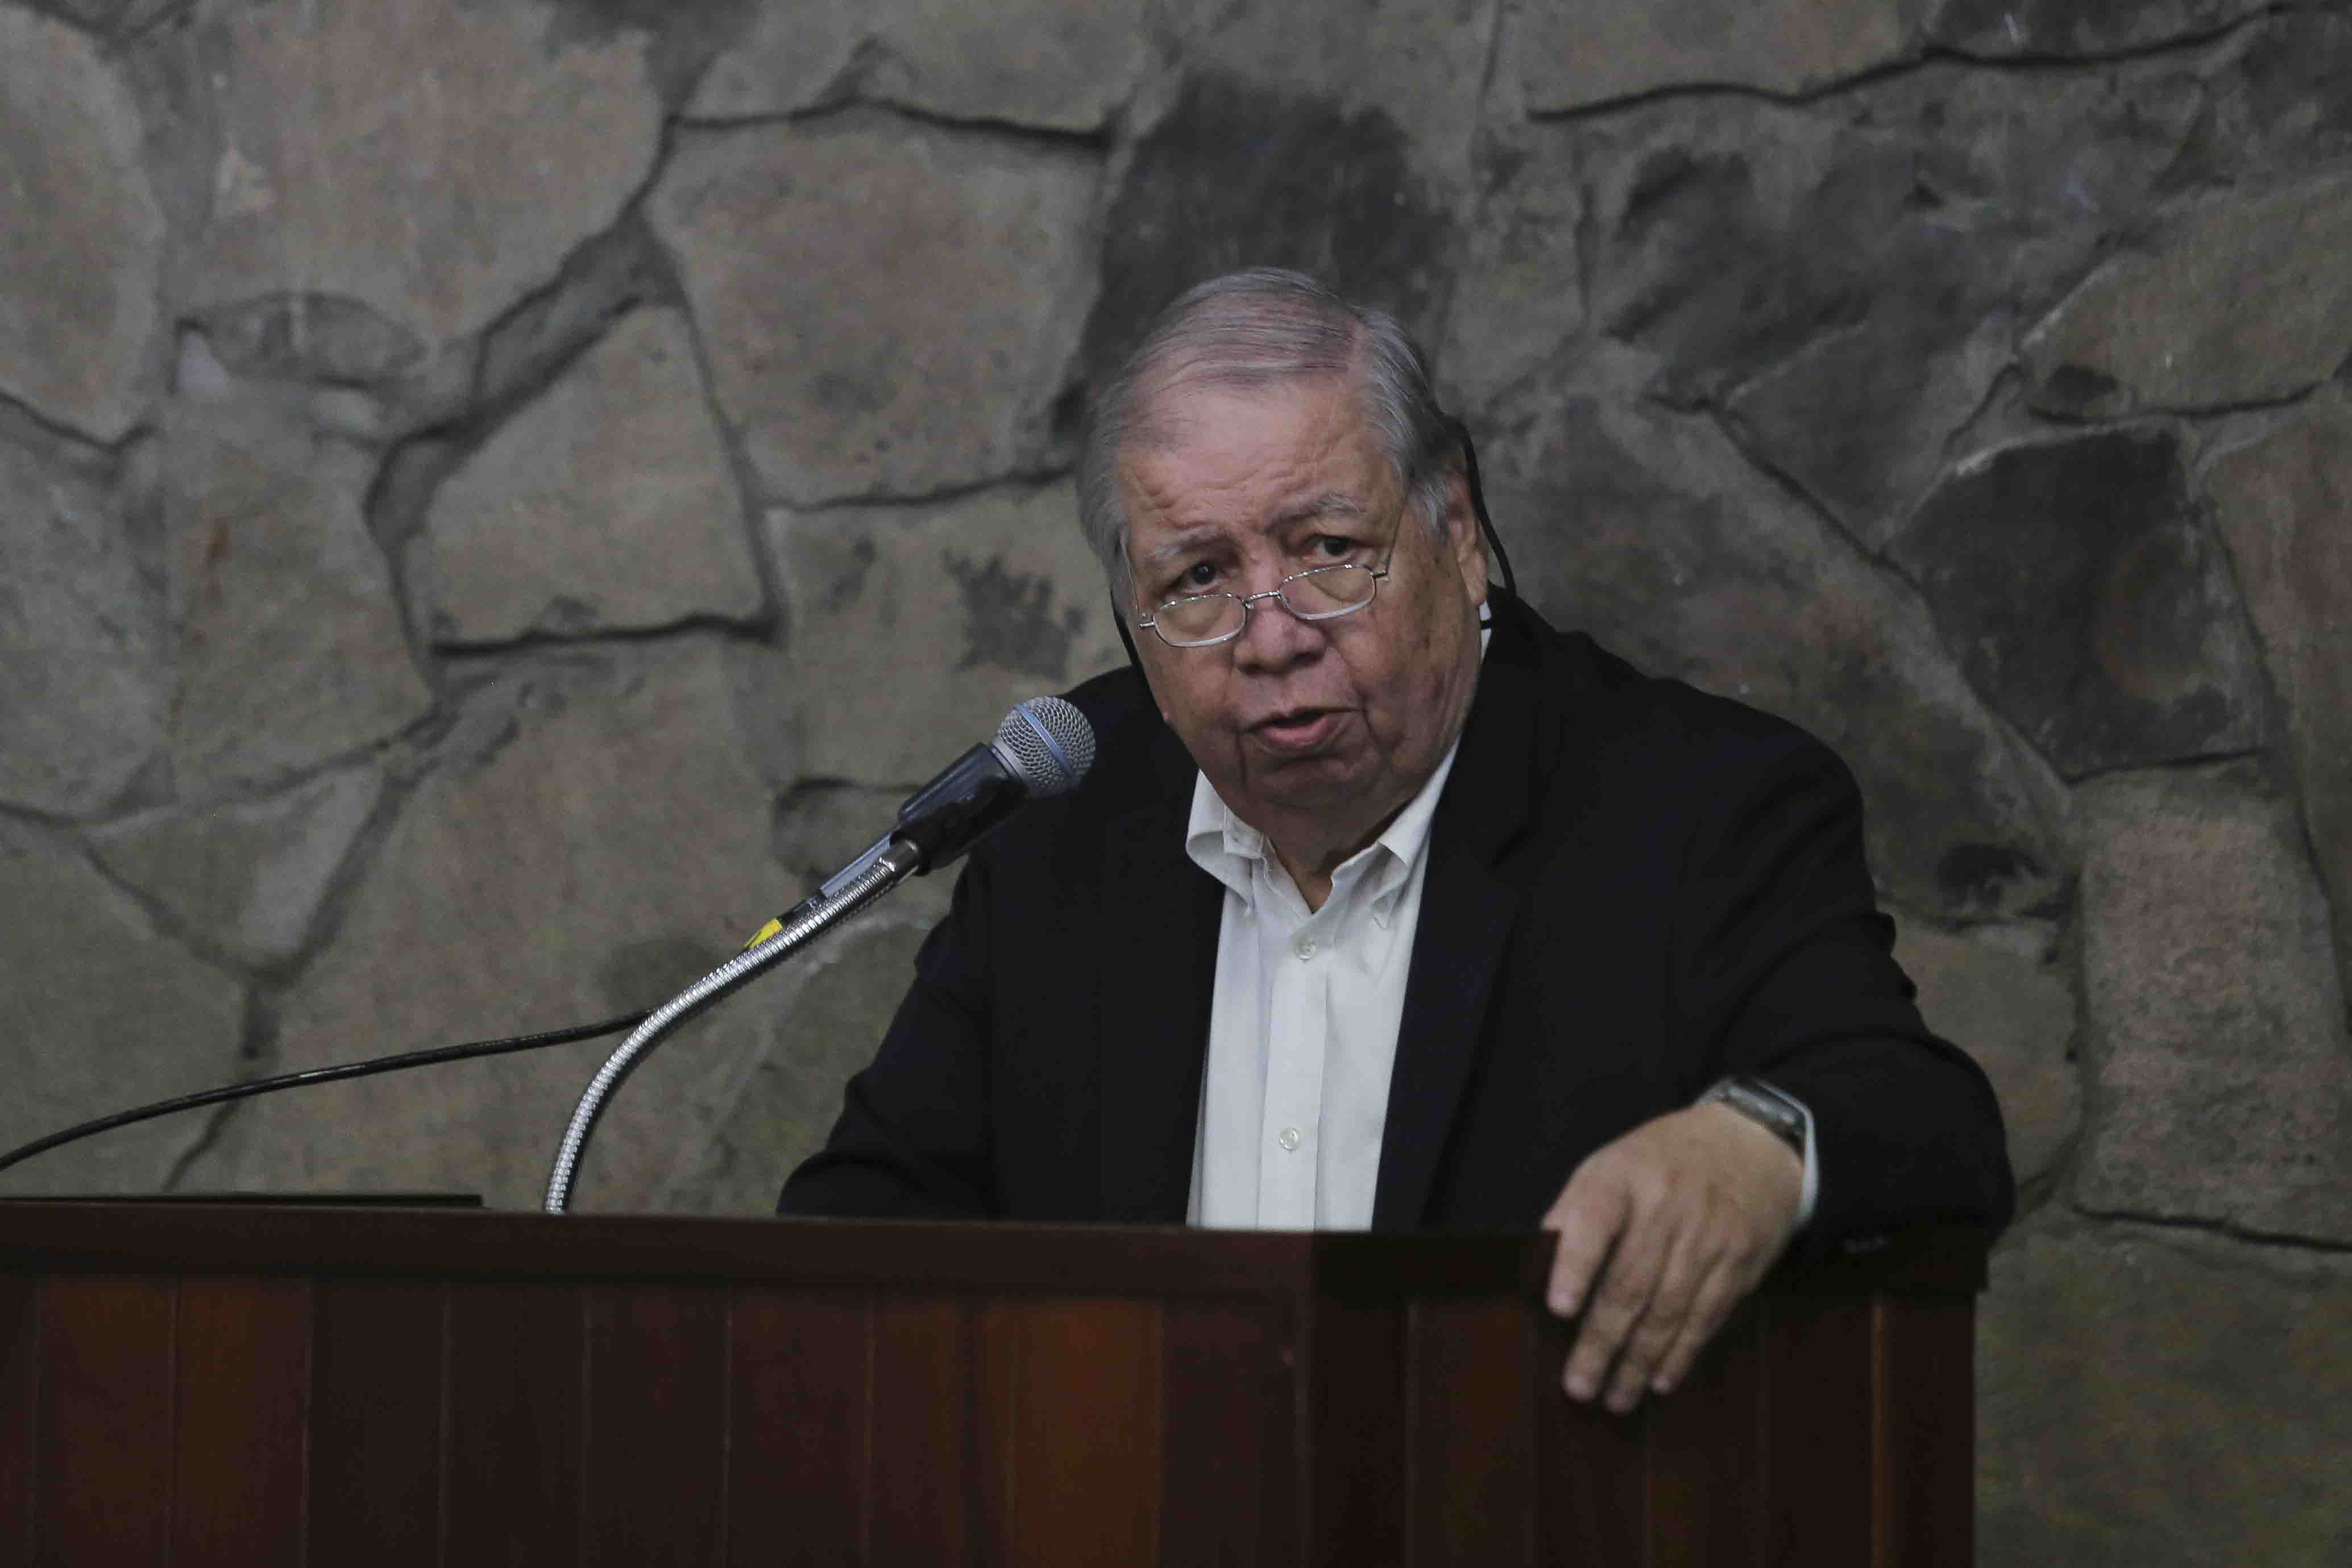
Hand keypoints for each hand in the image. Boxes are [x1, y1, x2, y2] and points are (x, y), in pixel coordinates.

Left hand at [1540, 1102, 1803, 1412]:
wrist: (1749, 1145)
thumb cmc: (1659, 1164)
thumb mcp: (1610, 1165)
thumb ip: (1575, 1213)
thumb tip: (1538, 1269)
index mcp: (1623, 1176)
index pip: (1595, 1219)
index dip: (1575, 1264)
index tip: (1557, 1308)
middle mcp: (1667, 1207)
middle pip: (1630, 1283)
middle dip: (1601, 1341)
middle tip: (1578, 1386)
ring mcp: (1708, 1237)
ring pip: (1668, 1310)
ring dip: (1638, 1362)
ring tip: (1614, 1399)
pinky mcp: (1739, 1263)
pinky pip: (1705, 1317)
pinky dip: (1681, 1354)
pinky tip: (1660, 1381)